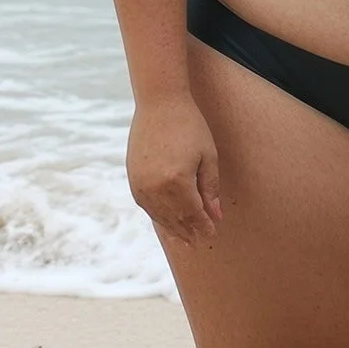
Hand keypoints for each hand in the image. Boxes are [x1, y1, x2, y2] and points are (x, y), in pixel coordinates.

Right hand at [126, 95, 221, 246]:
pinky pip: (147, 206)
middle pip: (175, 218)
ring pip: (159, 215)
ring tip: (185, 239)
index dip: (203, 225)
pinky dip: (158, 216)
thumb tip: (216, 215)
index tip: (213, 233)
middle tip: (200, 243)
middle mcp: (154, 189)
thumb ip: (210, 188)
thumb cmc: (190, 125)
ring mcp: (140, 186)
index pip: (193, 213)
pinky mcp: (133, 180)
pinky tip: (167, 221)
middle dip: (188, 231)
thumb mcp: (207, 155)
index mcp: (176, 182)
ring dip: (173, 228)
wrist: (159, 104)